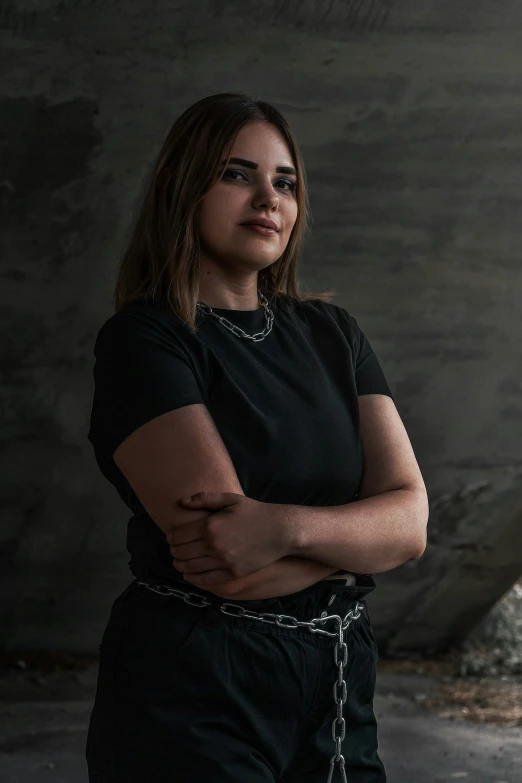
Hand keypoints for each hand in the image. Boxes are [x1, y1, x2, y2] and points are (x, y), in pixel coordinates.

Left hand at [166, 492, 289, 585]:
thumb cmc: (255, 512)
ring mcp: (223, 561)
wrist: (280, 531)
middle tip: (174, 549)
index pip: (178, 535)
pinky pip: (206, 580)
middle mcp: (213, 545)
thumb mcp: (231, 499)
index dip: (171, 537)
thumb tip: (182, 502)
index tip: (171, 537)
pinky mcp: (232, 573)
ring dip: (180, 565)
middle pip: (181, 552)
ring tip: (179, 562)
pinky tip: (190, 575)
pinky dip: (194, 578)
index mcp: (210, 525)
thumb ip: (205, 499)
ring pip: (190, 567)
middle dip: (174, 551)